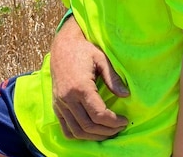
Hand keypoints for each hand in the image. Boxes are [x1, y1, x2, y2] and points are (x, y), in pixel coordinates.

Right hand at [50, 15, 129, 139]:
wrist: (62, 47)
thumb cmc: (84, 51)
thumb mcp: (102, 59)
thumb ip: (113, 78)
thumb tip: (126, 95)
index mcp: (81, 87)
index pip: (98, 114)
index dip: (114, 121)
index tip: (125, 121)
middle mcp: (68, 98)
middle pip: (88, 126)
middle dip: (107, 131)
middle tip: (120, 128)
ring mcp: (60, 104)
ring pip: (77, 131)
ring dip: (94, 136)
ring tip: (108, 132)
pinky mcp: (56, 106)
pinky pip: (65, 128)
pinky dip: (78, 135)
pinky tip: (91, 133)